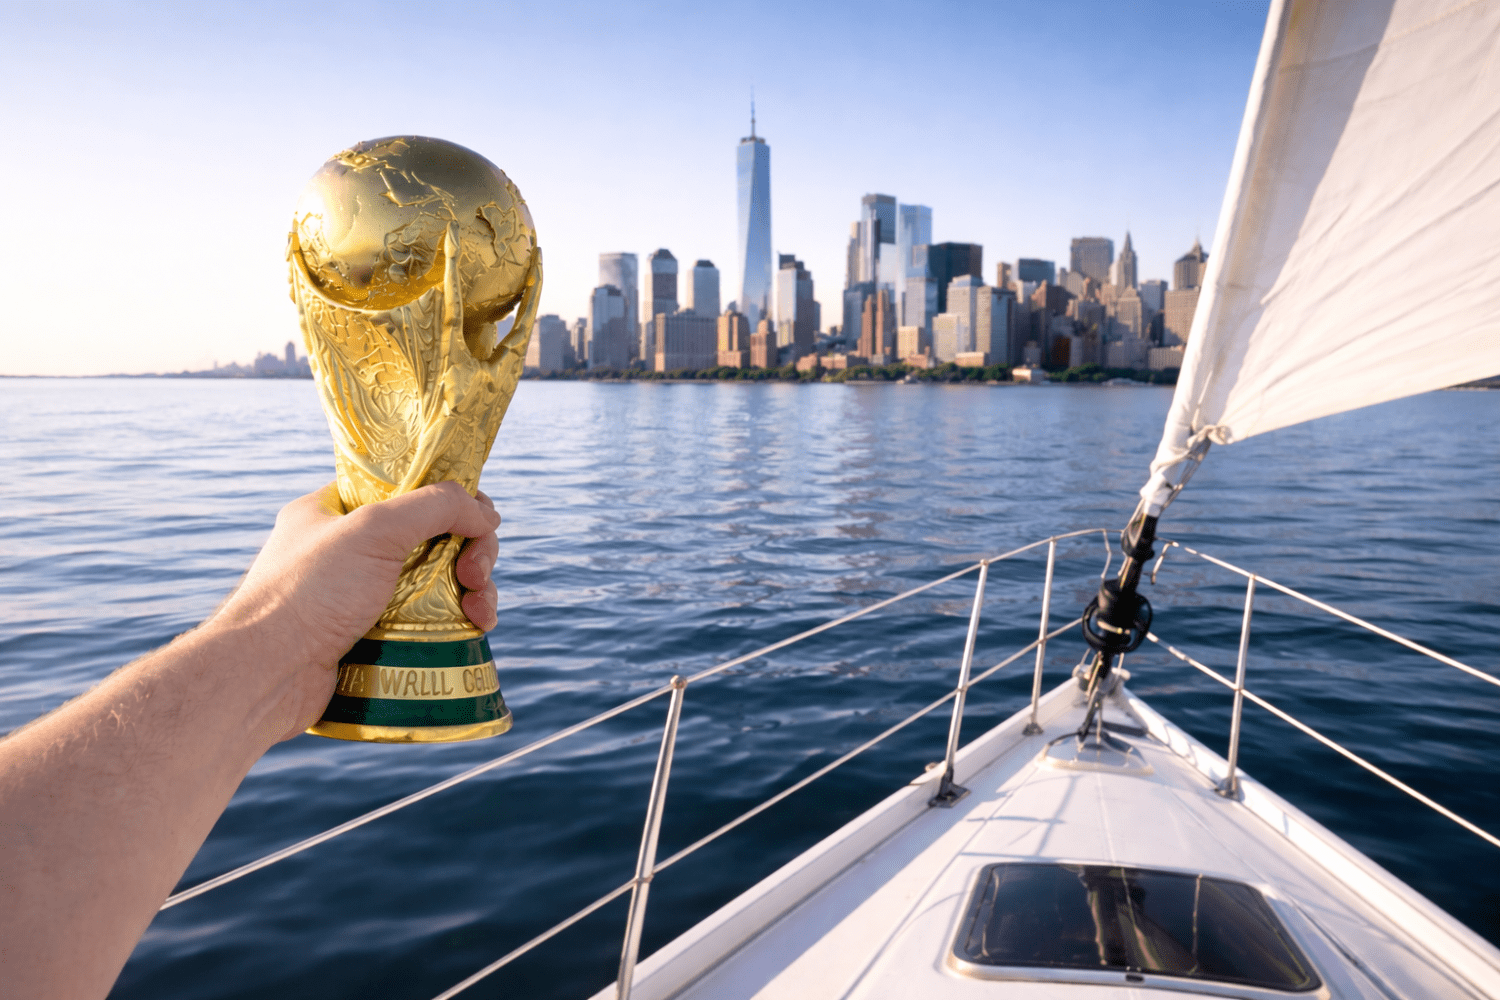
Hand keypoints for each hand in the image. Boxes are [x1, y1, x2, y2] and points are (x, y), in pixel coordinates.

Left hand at [212, 480, 501, 738]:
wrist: (266, 675)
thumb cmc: (308, 594)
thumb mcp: (374, 530)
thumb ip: (434, 506)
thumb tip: (484, 513)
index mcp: (338, 510)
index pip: (410, 489)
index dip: (453, 501)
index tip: (480, 521)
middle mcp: (351, 550)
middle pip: (435, 536)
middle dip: (471, 552)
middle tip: (475, 574)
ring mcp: (364, 595)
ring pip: (439, 580)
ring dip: (474, 589)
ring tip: (478, 610)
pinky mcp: (375, 636)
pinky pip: (430, 619)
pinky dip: (459, 620)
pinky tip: (473, 628)